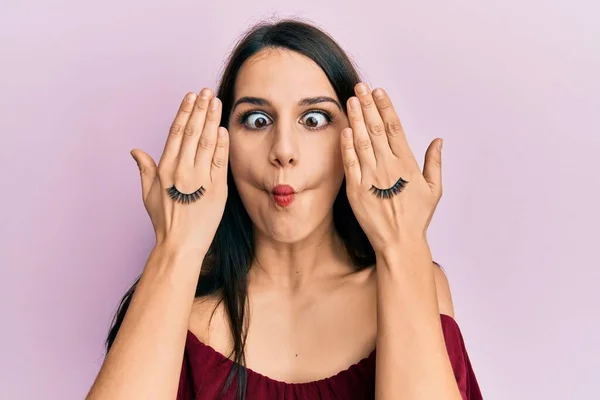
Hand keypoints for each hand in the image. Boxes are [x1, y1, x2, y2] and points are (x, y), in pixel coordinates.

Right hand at [130, 89, 228, 253]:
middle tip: (206, 91)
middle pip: (191, 132)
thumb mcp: (148, 194)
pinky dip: (221, 144)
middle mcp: (182, 171)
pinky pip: (220, 162)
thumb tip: (135, 151)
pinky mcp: (217, 190)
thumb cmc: (165, 221)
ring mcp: (200, 180)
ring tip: (216, 102)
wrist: (180, 245)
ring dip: (211, 120)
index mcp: (165, 169)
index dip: (184, 112)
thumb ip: (145, 169)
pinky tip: (223, 128)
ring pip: (206, 142)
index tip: (190, 96)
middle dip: (199, 109)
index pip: (175, 133)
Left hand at [340, 83, 442, 252]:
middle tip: (360, 87)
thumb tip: (438, 140)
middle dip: (368, 105)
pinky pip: (350, 164)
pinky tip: (344, 130)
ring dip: (355, 119)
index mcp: (406, 164)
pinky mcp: (355, 190)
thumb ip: (434, 163)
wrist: (399, 242)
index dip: (385, 107)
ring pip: (361, 142)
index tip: (378, 91)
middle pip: (375, 129)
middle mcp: (388, 166)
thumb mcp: (433, 190)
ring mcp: (370, 177)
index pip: (394, 128)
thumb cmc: (417, 217)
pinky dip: (346, 146)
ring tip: (351, 100)